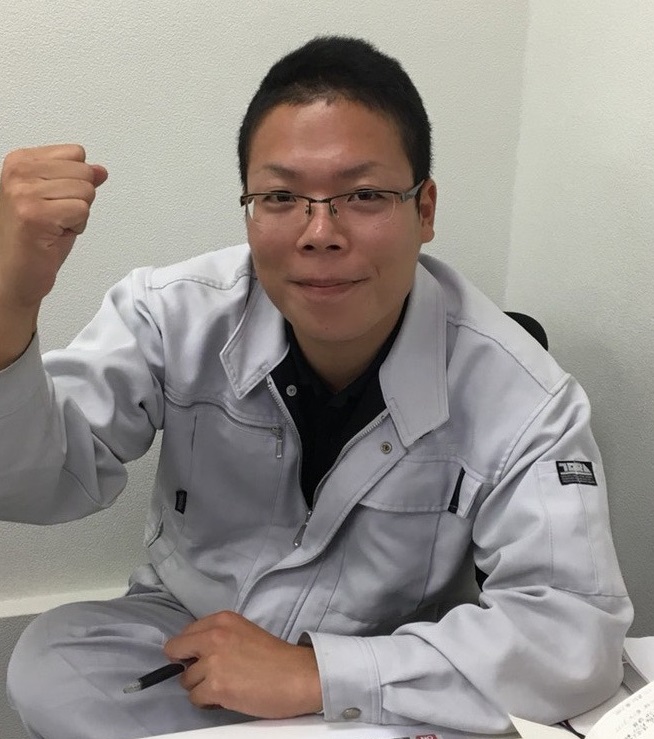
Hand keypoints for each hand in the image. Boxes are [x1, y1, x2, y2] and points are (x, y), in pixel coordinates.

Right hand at [0, 144, 107, 310]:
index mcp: (20, 161)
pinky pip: (82, 211)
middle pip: (84, 172)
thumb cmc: (33, 240)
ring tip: (54, 226)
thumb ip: (77, 181)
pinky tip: (55, 234)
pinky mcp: (36, 214)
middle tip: (56, 216)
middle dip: (79, 198)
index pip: (75, 153)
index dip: (76, 181)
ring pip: (86, 192)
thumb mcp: (57, 201)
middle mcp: (19, 172)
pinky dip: (76, 227)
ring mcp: (25, 192)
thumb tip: (100, 170)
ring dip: (78, 215)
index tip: (54, 200)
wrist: (14, 274)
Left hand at [164, 611, 322, 717]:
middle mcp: (214, 636)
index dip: (189, 649)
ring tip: (224, 686)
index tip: (198, 658)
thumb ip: (219, 636)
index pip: (184, 633)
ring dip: (200, 686)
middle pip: (175, 651)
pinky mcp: (215, 686)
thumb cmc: (276, 658)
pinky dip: (207, 701)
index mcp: (222, 620)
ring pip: (185, 680)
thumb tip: (195, 652)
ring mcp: (213, 662)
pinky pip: (195, 698)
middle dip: (187, 665)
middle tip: (206, 674)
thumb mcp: (244, 632)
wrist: (298, 676)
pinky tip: (226, 697)